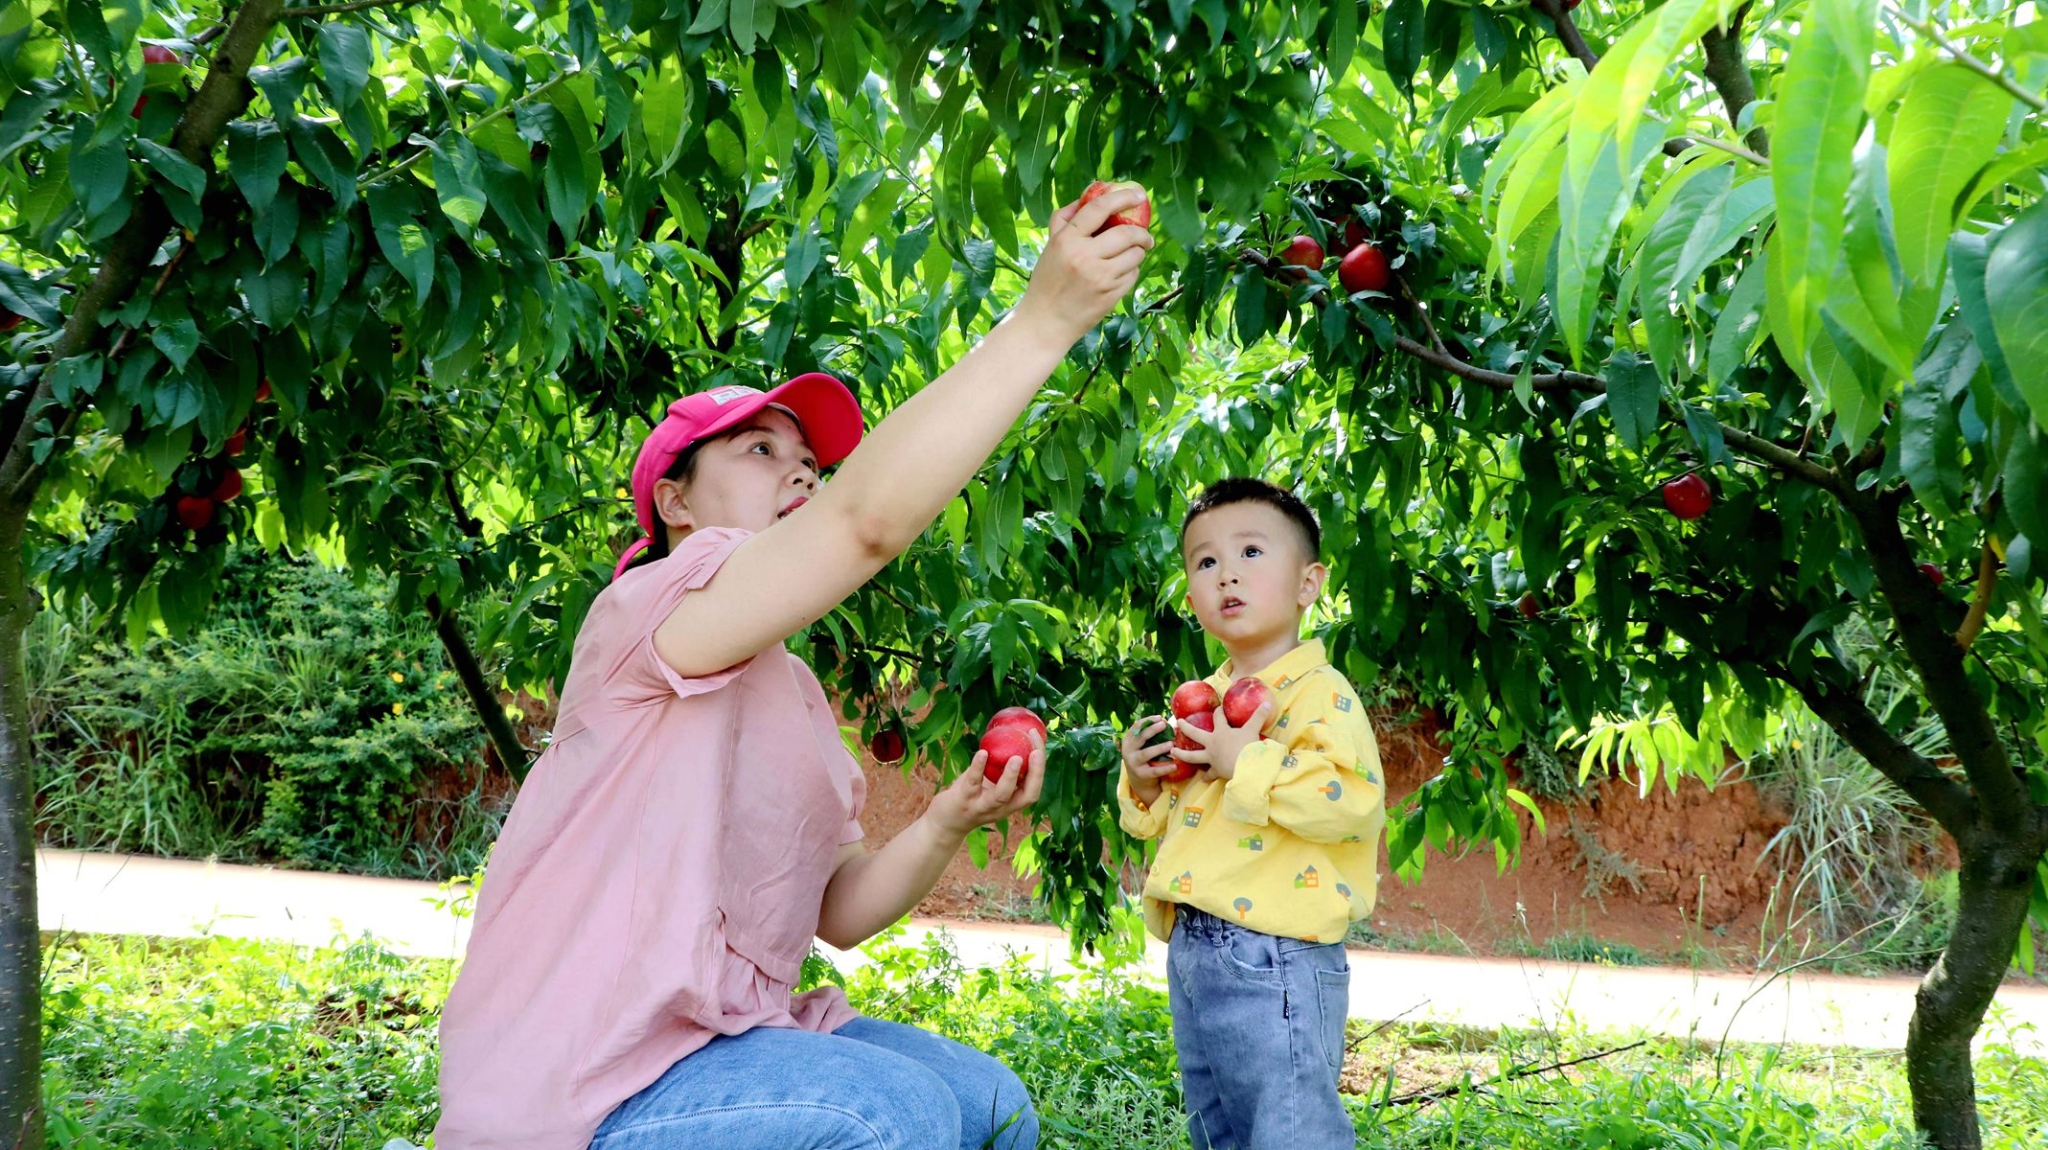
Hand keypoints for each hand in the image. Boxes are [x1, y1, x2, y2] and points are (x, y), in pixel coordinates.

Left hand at [926, 727, 1044, 837]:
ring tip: (1016, 757)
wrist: (946, 822)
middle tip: (1036, 752)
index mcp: (1012, 803)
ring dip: (1010, 776)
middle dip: (1035, 773)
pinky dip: (978, 767)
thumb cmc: (972, 796)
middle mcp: (1002, 808)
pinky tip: (982, 753)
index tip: (1039, 746)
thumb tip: (1014, 733)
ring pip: (1001, 795)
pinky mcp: (964, 800)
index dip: (1040, 769)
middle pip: (1027, 795)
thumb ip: (1002, 768)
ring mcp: (983, 806)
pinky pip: (973, 783)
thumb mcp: (991, 785)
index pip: (1034, 788)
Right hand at [1011, 188, 1154, 346]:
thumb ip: (1065, 219)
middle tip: (1144, 235)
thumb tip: (1089, 193)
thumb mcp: (1050, 246)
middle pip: (1126, 233)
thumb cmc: (1047, 281)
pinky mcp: (1111, 295)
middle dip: (1141, 232)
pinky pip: (1133, 275)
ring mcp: (1100, 278)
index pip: (1099, 208)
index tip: (1138, 195)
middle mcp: (1084, 257)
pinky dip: (1131, 271)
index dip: (1122, 197)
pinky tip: (1120, 274)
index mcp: (1066, 240)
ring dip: (1138, 252)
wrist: (1045, 322)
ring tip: (1129, 256)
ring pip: (1135, 255)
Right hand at [1119, 714, 1176, 805]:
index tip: (1160, 717)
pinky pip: (1155, 771)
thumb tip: (1165, 721)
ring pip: (1146, 754)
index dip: (1148, 721)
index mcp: (1128, 741)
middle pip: (1140, 738)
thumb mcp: (1141, 745)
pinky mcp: (1142, 775)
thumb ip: (1149, 735)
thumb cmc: (1144, 757)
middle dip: (1152, 730)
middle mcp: (1128, 751)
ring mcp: (1134, 763)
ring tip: (1171, 744)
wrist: (1139, 780)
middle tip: (1164, 725)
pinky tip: (1175, 765)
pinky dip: (1165, 768)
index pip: (1136, 727)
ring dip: (1159, 748)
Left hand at [1169, 699, 1276, 781]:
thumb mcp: (1254, 729)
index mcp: (1221, 732)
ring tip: (1172, 752)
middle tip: (1178, 723)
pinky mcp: (1216, 770)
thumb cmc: (1248, 746)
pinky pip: (1209, 774)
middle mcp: (1213, 744)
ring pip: (1193, 756)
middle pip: (1195, 734)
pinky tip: (1202, 779)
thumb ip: (1259, 715)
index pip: (1218, 718)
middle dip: (1186, 727)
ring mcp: (1212, 758)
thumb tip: (1269, 702)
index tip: (1218, 709)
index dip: (1218, 712)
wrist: (1247, 767)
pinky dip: (1206, 777)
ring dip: (1182, 754)